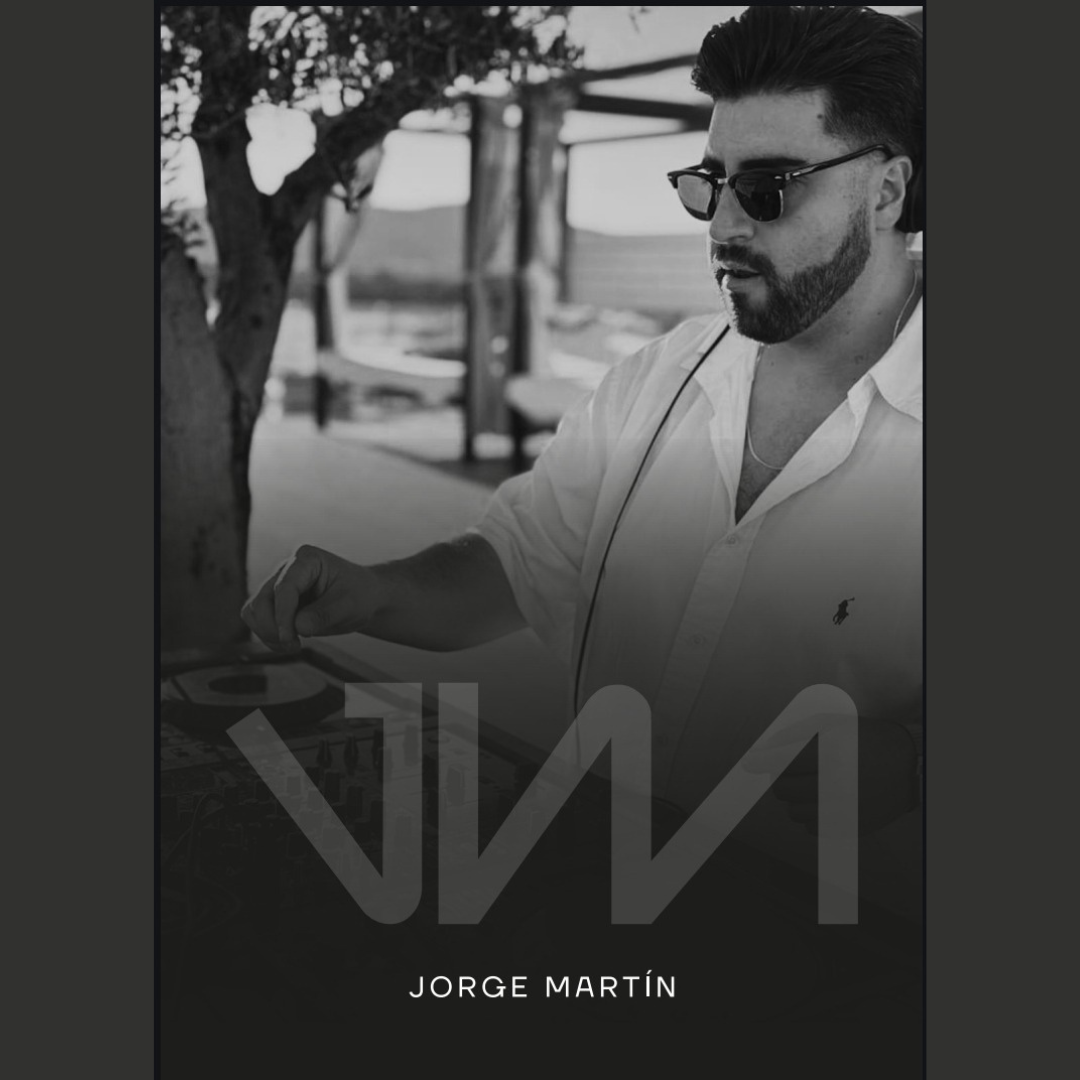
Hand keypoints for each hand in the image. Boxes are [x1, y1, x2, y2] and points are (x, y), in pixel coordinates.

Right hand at [241, 544, 386, 649]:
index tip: (289, 637)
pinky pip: (258, 621)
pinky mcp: (274, 602)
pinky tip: (289, 644)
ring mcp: (277, 585)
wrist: (362, 599)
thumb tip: (298, 627)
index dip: (283, 615)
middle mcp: (287, 569)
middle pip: (262, 600)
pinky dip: (268, 637)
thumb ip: (324, 614)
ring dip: (268, 633)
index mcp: (307, 559)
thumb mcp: (349, 605)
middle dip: (274, 627)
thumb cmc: (359, 595)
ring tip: (294, 645)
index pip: (285, 587)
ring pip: (254, 611)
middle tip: (296, 645)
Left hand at [743, 715, 917, 835]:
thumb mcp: (835, 724)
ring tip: (805, 785)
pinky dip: (809, 815)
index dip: (760, 761)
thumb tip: (769, 744)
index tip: (749, 761)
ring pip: (794, 812)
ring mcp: (842, 809)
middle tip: (785, 771)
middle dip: (778, 779)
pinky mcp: (849, 826)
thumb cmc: (868, 740)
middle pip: (783, 790)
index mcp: (829, 756)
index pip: (781, 762)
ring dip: (793, 799)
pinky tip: (819, 801)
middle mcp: (834, 785)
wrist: (908, 766)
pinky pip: (812, 828)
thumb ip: (798, 732)